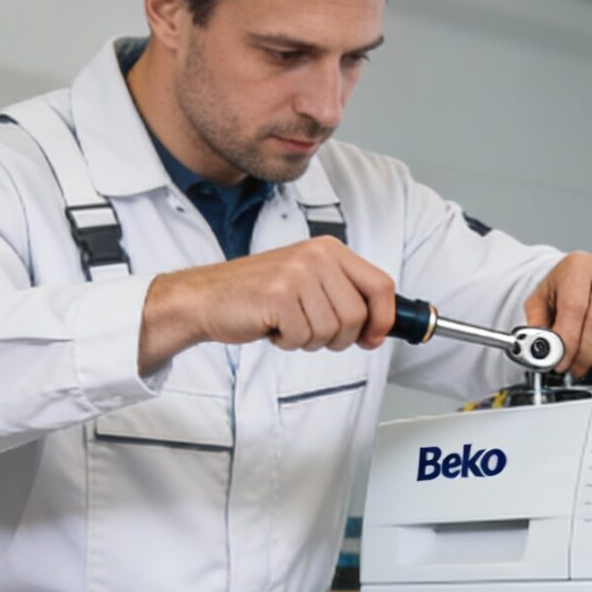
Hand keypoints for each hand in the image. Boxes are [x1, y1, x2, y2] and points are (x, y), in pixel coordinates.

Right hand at [140, 237, 396, 373]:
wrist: (207, 298)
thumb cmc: (259, 296)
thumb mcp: (308, 282)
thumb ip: (344, 296)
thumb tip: (381, 327)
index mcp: (329, 249)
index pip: (381, 284)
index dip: (384, 318)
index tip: (374, 337)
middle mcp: (317, 255)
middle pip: (357, 316)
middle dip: (337, 338)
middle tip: (309, 331)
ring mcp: (297, 274)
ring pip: (331, 332)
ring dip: (308, 340)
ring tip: (286, 323)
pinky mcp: (279, 296)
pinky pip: (302, 338)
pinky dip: (287, 342)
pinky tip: (271, 326)